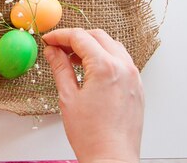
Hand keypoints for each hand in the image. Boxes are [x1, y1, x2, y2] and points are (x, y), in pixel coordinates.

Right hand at [42, 28, 143, 162]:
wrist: (112, 158)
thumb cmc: (91, 135)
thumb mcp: (68, 97)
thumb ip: (60, 68)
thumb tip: (53, 51)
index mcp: (105, 67)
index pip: (80, 37)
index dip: (60, 35)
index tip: (49, 40)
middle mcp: (124, 67)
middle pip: (98, 36)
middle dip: (76, 38)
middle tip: (58, 47)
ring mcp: (134, 77)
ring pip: (112, 46)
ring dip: (92, 46)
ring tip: (73, 59)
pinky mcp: (137, 87)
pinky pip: (122, 60)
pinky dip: (105, 57)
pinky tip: (91, 70)